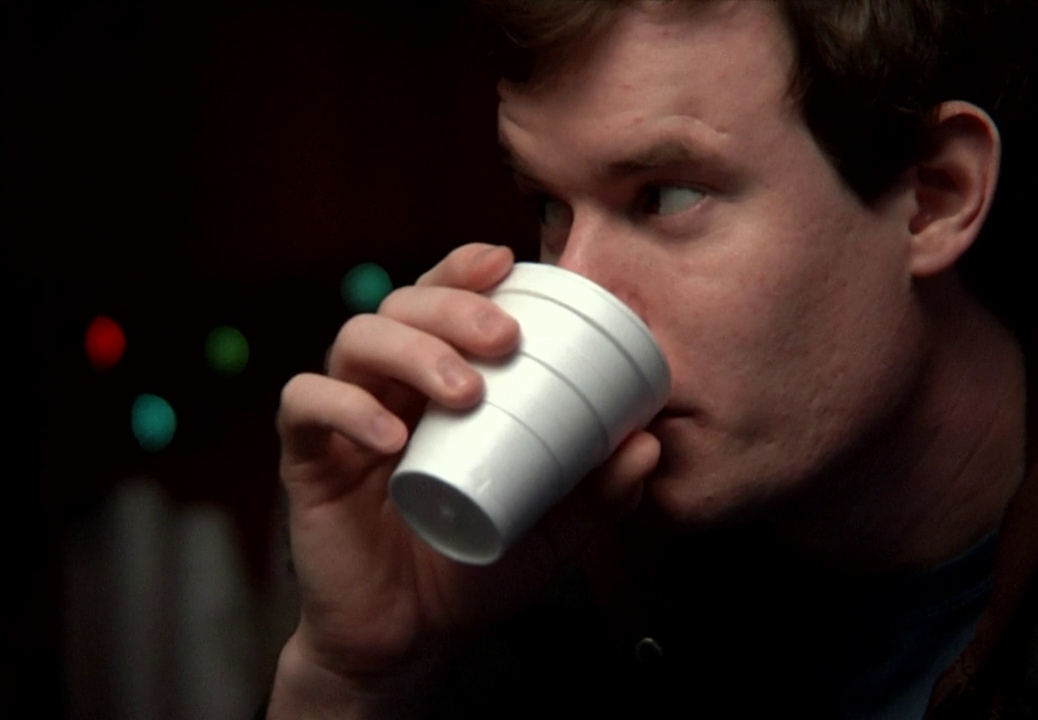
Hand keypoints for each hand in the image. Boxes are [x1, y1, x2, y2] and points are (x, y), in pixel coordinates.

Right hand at [268, 244, 660, 717]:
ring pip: (355, 339)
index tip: (509, 261)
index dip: (466, 269)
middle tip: (505, 338)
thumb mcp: (550, 530)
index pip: (444, 300)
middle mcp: (390, 386)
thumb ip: (596, 491)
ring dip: (413, 350)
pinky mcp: (306, 459)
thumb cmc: (473, 569)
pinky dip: (343, 406)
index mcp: (439, 383)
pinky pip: (303, 406)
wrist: (410, 640)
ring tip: (464, 391)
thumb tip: (649, 442)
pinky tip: (388, 434)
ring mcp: (345, 417)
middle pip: (402, 305)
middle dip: (453, 306)